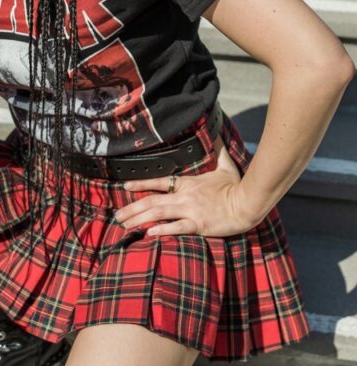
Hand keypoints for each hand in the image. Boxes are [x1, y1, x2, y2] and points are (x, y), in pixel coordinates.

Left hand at [113, 134, 257, 237]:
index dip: (140, 184)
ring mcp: (191, 211)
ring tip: (124, 225)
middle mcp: (185, 196)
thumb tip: (217, 132)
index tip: (124, 188)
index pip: (159, 181)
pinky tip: (148, 233)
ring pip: (159, 214)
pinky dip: (162, 230)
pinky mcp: (199, 225)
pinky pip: (177, 227)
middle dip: (132, 208)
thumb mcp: (227, 166)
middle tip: (116, 216)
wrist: (248, 203)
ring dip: (139, 219)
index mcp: (188, 183)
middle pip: (152, 201)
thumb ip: (219, 150)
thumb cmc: (237, 186)